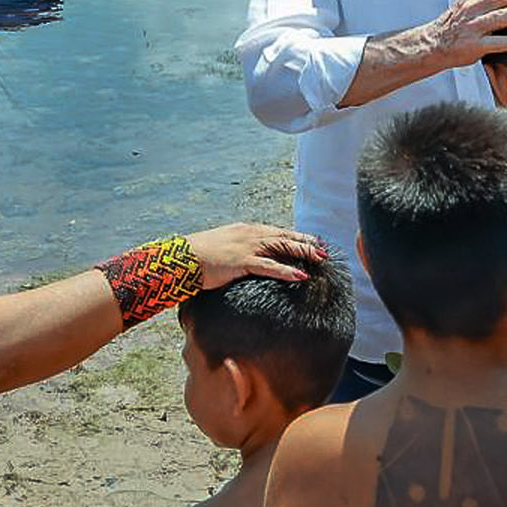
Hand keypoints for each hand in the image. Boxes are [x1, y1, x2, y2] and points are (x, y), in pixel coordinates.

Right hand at [186, 223, 328, 289]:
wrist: (182, 258)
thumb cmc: (199, 257)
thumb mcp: (223, 248)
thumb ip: (238, 251)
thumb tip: (248, 261)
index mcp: (247, 230)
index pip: (278, 232)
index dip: (297, 236)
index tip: (312, 240)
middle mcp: (251, 234)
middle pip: (285, 237)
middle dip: (306, 242)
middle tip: (324, 249)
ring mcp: (247, 246)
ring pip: (283, 247)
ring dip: (303, 252)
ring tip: (320, 259)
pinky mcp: (242, 261)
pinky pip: (270, 266)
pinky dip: (287, 271)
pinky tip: (301, 276)